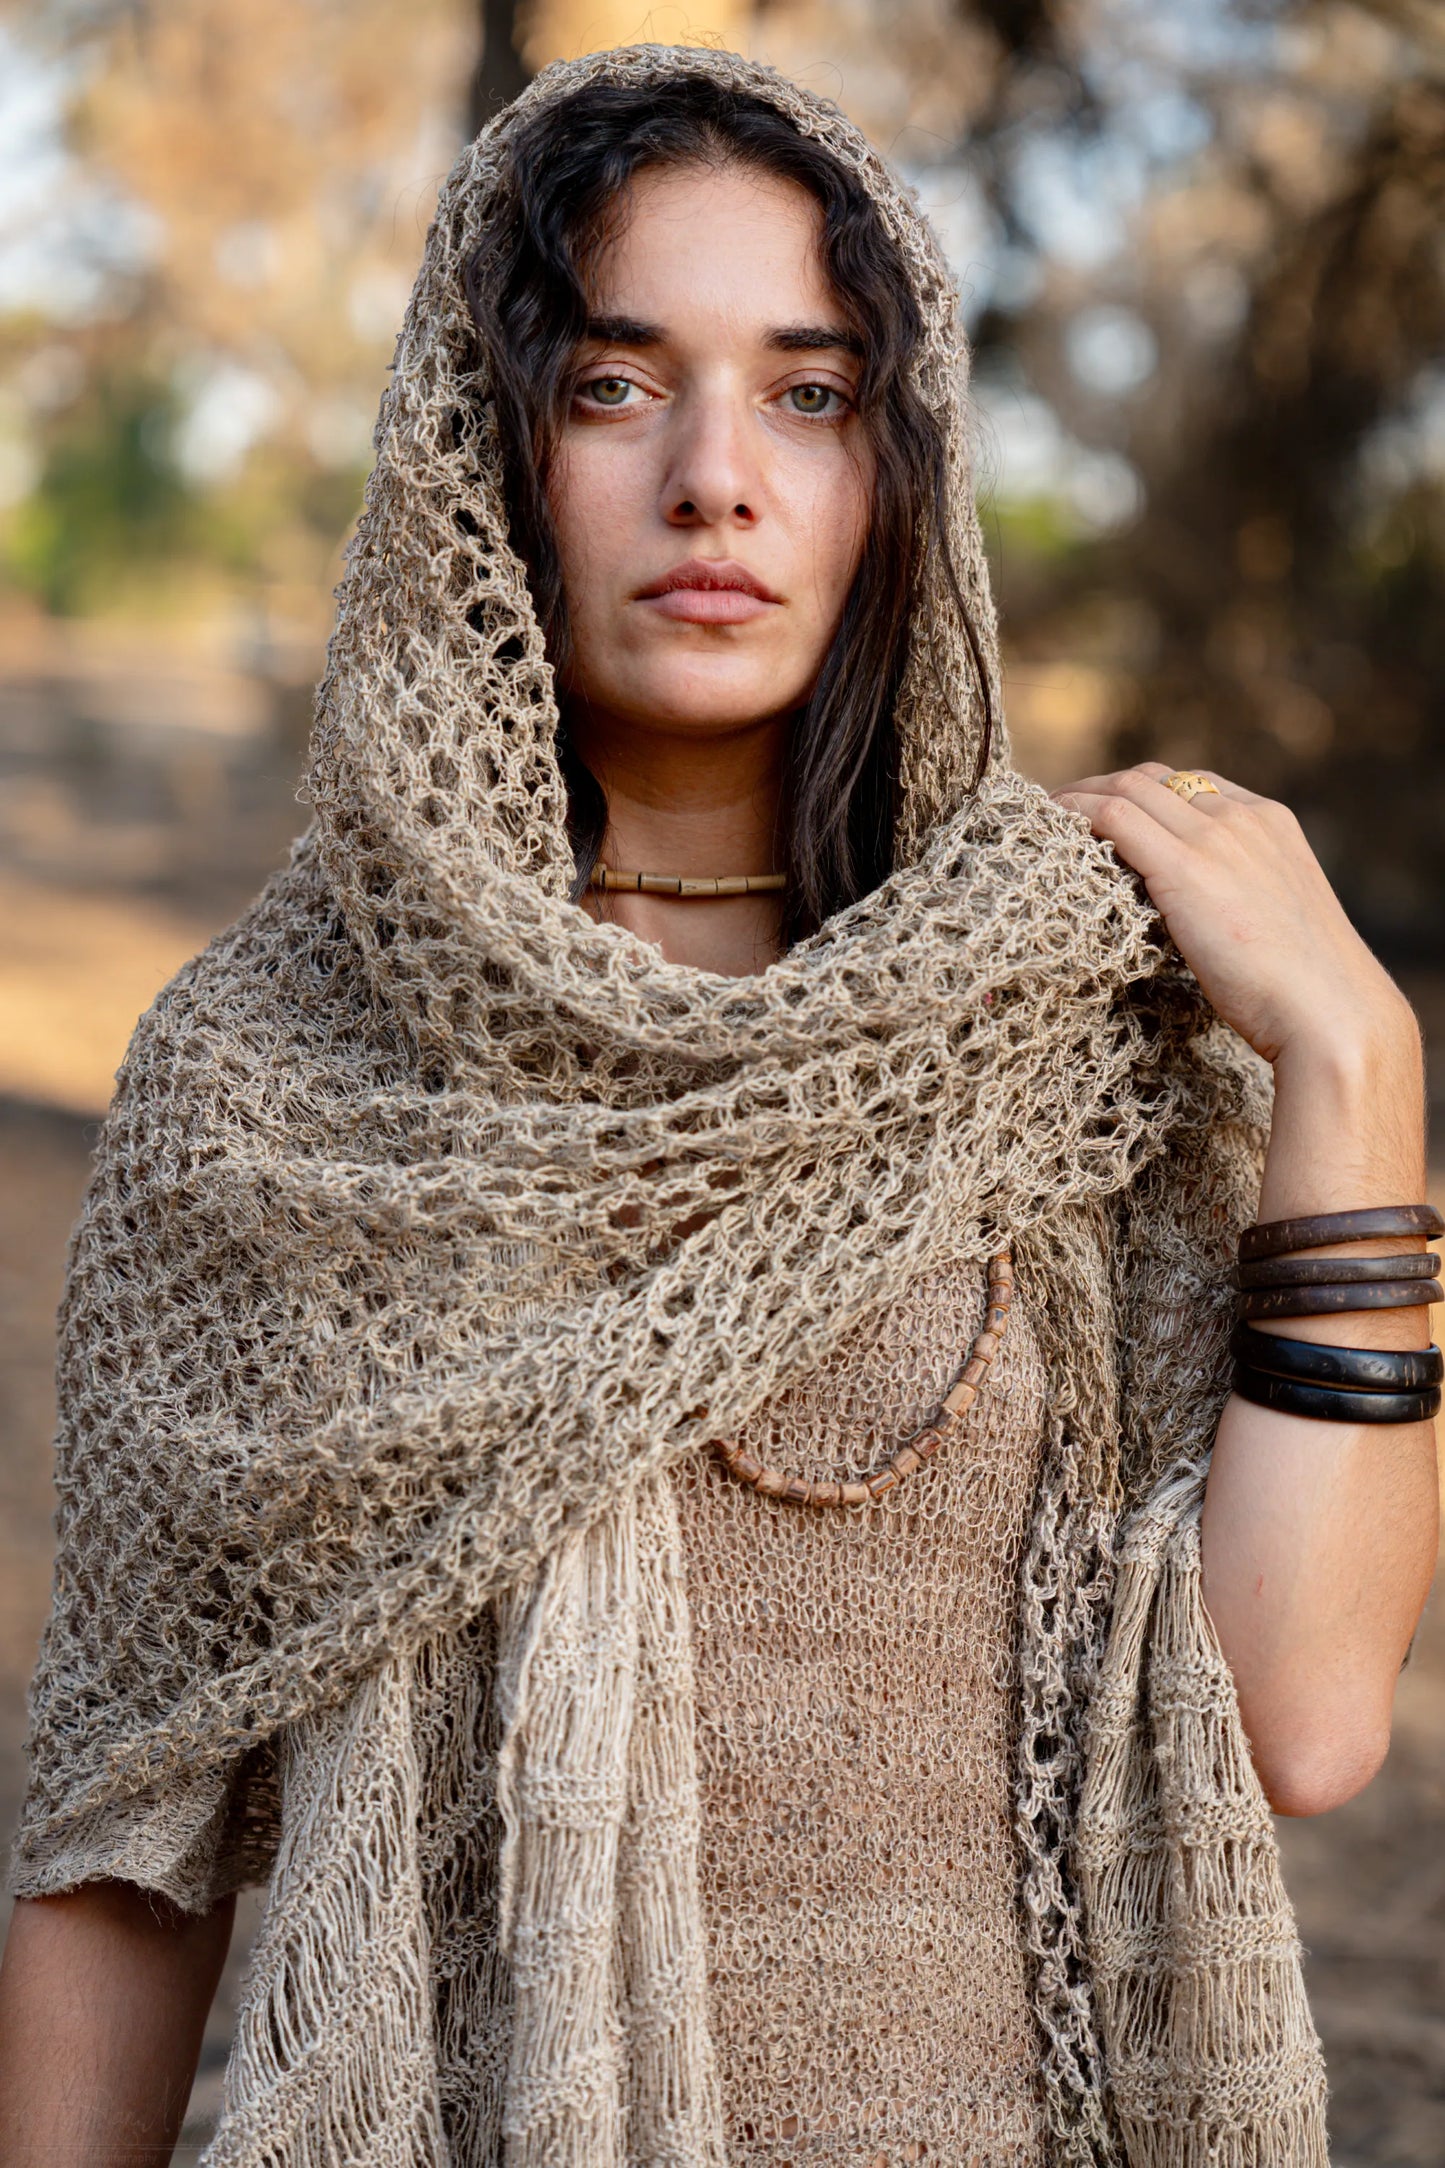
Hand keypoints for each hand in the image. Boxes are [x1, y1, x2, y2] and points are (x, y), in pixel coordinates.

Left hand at [1052, 762, 1409, 1068]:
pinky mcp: (1184, 868)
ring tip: (1044, 818)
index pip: (1193, 784)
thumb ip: (1239, 900)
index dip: (1142, 792)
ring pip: (1128, 789)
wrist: (1329, 1012)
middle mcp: (1242, 817)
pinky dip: (1076, 814)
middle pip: (1155, 778)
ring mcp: (1215, 838)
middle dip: (1104, 787)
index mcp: (1270, 822)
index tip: (1109, 810)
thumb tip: (1204, 922)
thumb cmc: (1302, 990)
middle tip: (1064, 809)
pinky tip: (1049, 827)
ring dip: (1080, 797)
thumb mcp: (1275, 922)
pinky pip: (1114, 817)